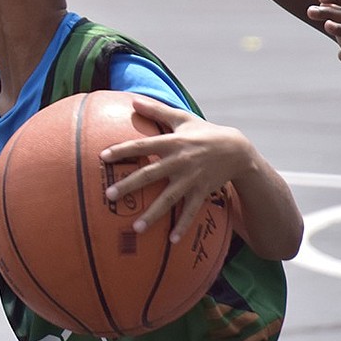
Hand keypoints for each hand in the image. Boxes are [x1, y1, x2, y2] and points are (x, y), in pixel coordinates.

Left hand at [98, 94, 252, 242]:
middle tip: (109, 195)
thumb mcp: (182, 118)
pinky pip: (191, 211)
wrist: (237, 149)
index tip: (102, 156)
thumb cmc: (204, 132)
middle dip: (129, 185)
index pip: (142, 146)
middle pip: (150, 175)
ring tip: (136, 228)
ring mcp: (191, 179)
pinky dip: (183, 226)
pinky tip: (171, 241)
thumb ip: (156, 110)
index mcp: (172, 142)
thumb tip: (133, 100)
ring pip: (169, 199)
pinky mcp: (202, 192)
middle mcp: (180, 161)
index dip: (123, 150)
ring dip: (152, 214)